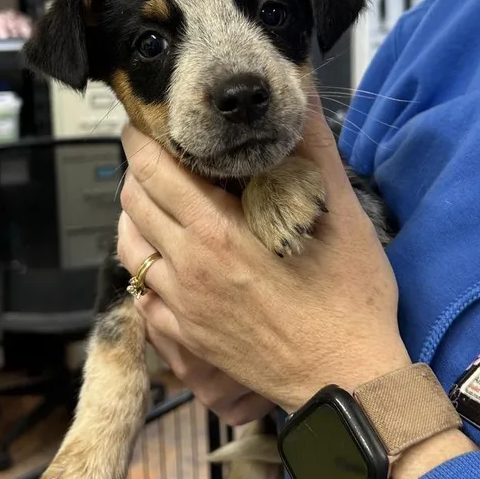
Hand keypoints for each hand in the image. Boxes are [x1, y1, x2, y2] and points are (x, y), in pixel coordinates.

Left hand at [117, 87, 410, 411]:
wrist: (347, 379)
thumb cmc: (350, 298)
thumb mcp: (342, 216)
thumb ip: (314, 151)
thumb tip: (298, 99)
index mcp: (218, 232)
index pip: (154, 172)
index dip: (140, 142)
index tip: (142, 125)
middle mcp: (189, 268)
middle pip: (133, 204)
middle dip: (137, 172)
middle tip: (158, 160)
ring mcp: (182, 307)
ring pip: (129, 248)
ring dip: (136, 218)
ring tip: (159, 205)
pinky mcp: (186, 337)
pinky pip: (142, 295)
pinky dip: (146, 268)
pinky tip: (170, 261)